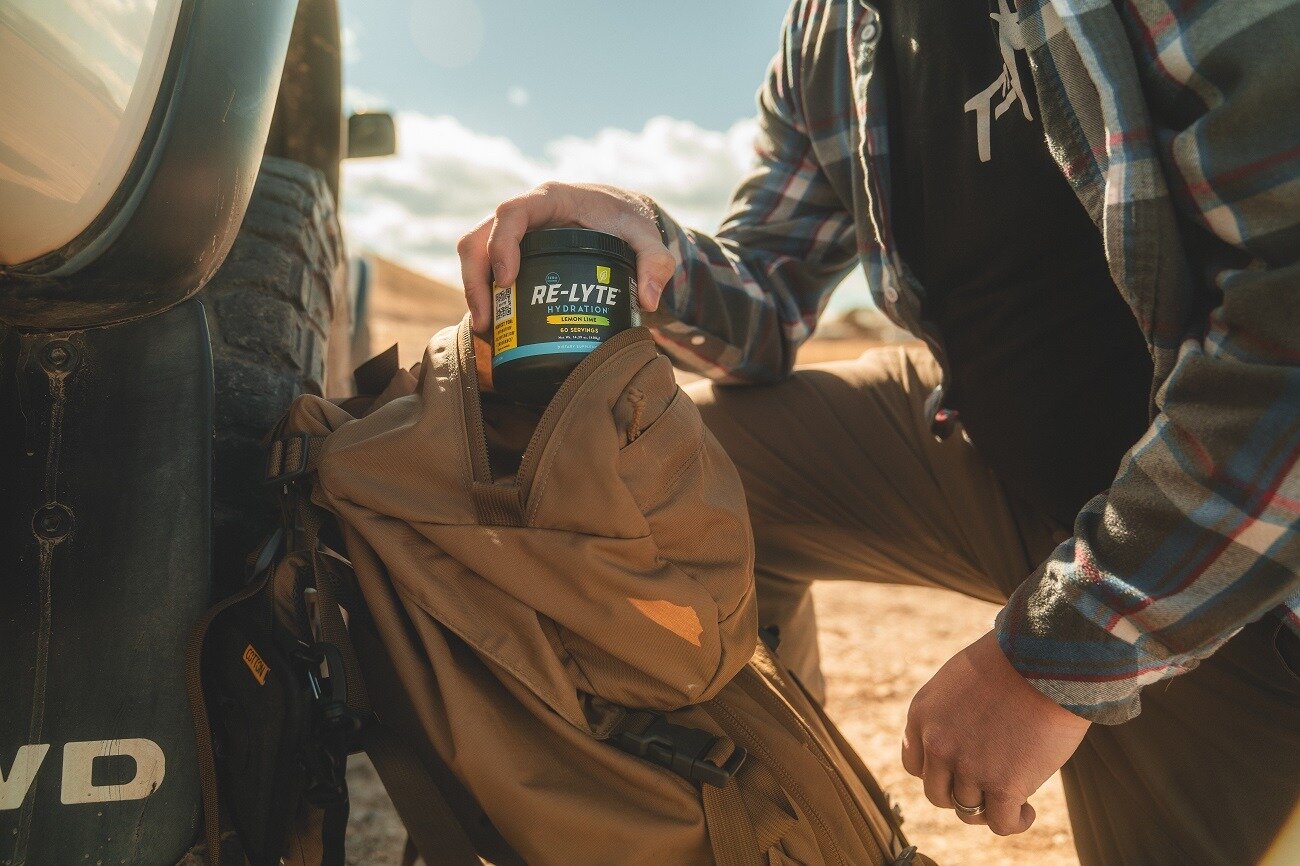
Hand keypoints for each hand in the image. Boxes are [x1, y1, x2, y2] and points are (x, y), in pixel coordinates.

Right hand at [456, 182, 677, 334]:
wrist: (618, 213)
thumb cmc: (626, 218)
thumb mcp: (645, 234)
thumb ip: (655, 260)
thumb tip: (650, 300)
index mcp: (549, 199)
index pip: (511, 213)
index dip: (502, 245)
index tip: (507, 280)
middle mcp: (523, 213)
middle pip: (479, 237)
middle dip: (476, 278)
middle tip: (487, 320)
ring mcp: (513, 233)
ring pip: (474, 254)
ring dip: (474, 289)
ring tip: (485, 329)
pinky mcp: (511, 251)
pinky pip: (484, 268)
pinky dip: (484, 294)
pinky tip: (492, 326)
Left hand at [901, 629, 1090, 835]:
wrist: (1046, 658)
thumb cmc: (1012, 660)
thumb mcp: (959, 679)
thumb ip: (949, 713)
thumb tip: (962, 743)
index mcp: (922, 715)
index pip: (915, 765)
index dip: (940, 772)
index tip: (961, 771)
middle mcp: (937, 745)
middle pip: (938, 794)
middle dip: (961, 793)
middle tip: (988, 786)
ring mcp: (968, 767)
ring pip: (968, 811)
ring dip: (990, 807)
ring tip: (1013, 797)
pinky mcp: (1004, 785)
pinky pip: (1001, 823)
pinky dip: (1015, 821)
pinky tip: (1026, 810)